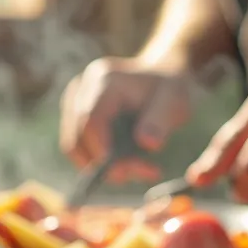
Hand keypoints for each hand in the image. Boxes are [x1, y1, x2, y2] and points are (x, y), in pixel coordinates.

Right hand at [59, 56, 193, 181]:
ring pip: (75, 148)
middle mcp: (80, 89)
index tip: (126, 172)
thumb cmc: (166, 87)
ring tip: (143, 169)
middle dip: (107, 165)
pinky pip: (79, 149)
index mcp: (104, 80)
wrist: (158, 75)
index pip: (90, 120)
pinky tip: (132, 164)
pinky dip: (101, 163)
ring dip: (104, 168)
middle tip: (146, 172)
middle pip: (78, 138)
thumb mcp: (174, 99)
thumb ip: (161, 119)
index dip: (101, 150)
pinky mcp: (73, 117)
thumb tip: (147, 143)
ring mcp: (73, 103)